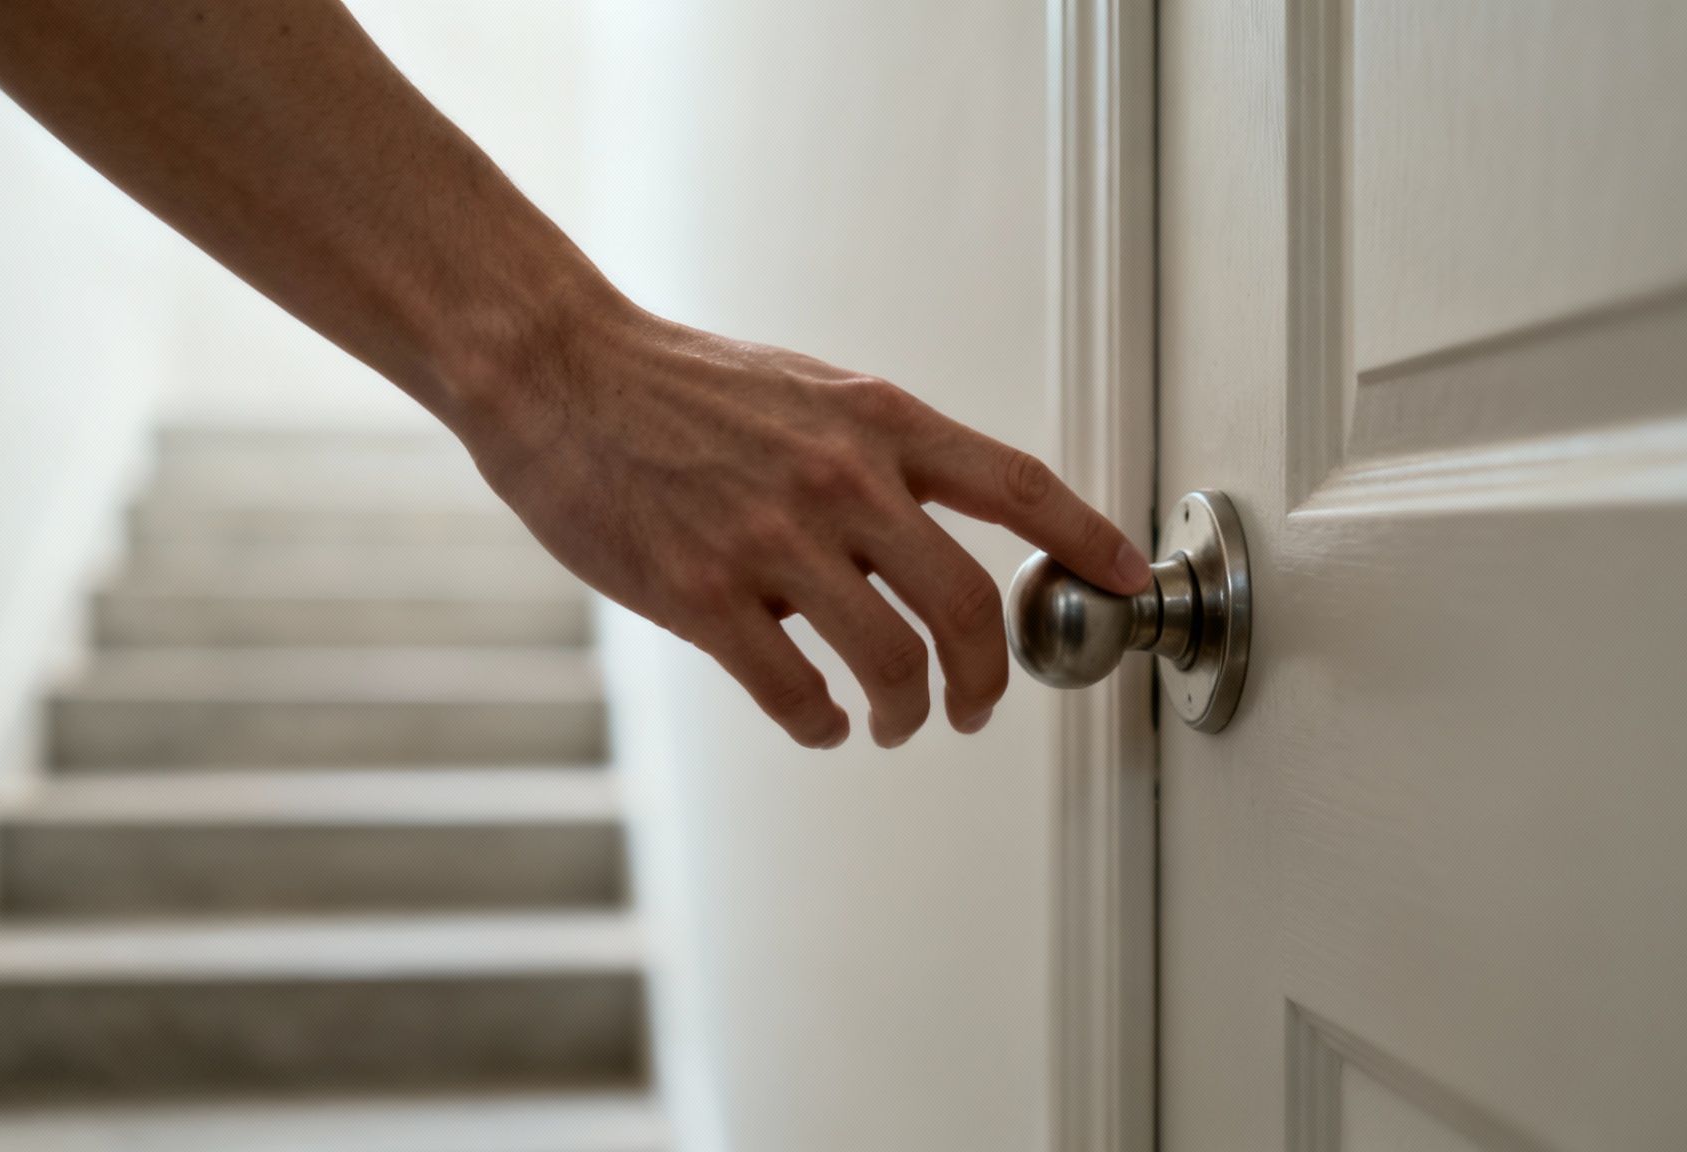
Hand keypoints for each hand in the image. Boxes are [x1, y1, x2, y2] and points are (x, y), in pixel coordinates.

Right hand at [445, 295, 1152, 749]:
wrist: (560, 373)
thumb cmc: (684, 385)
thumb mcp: (810, 390)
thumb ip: (882, 455)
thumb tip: (941, 532)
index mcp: (877, 421)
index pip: (1018, 486)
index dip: (1088, 540)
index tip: (1126, 580)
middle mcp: (841, 479)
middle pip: (968, 607)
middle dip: (991, 678)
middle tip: (981, 707)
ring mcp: (772, 540)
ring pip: (891, 664)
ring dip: (907, 715)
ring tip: (893, 723)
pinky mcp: (703, 596)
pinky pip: (795, 694)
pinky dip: (822, 725)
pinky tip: (818, 719)